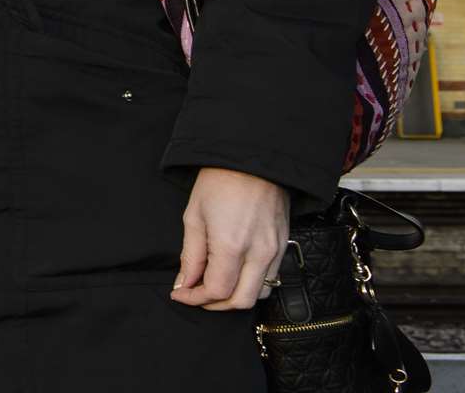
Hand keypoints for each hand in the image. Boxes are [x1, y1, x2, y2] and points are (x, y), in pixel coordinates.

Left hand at [170, 167, 289, 310]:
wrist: (253, 159)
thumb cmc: (219, 182)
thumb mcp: (194, 217)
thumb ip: (190, 256)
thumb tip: (184, 284)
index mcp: (231, 245)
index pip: (217, 291)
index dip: (195, 298)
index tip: (180, 294)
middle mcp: (258, 252)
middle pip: (241, 301)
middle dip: (215, 305)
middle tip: (196, 295)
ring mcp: (275, 250)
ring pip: (260, 294)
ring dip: (236, 297)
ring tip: (214, 285)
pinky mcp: (283, 245)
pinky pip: (272, 277)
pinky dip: (252, 284)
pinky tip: (234, 273)